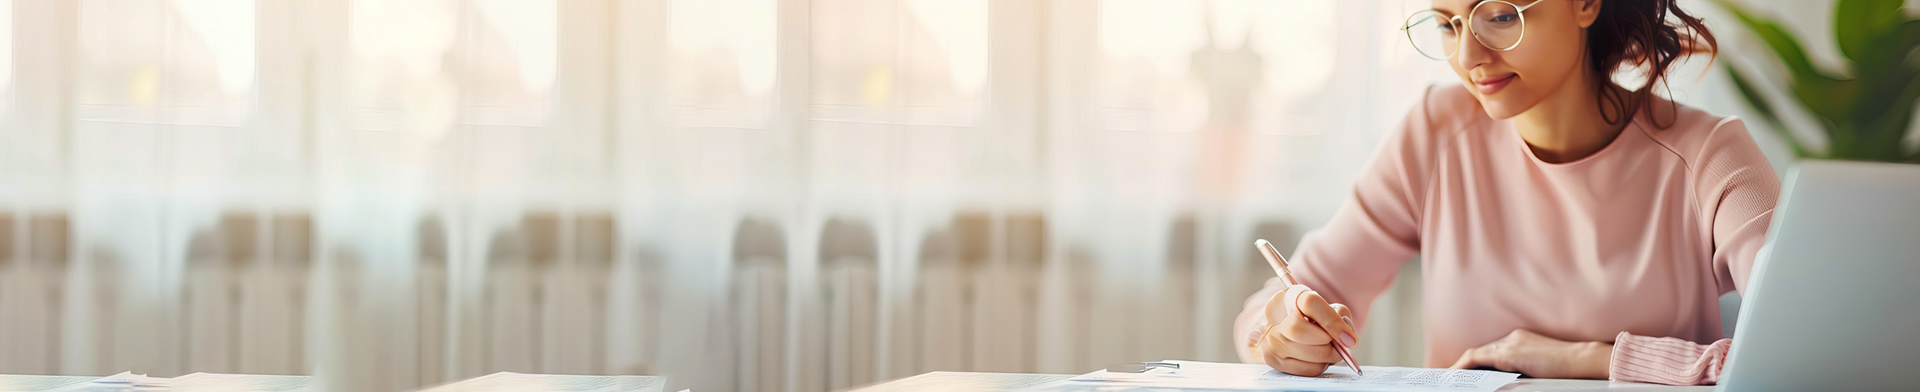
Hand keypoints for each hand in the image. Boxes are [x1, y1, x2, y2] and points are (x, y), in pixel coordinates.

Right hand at [1247, 285, 1358, 375]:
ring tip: (1330, 350)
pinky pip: (1306, 369)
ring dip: (1327, 356)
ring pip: (1305, 353)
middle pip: (1299, 330)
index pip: (1310, 303)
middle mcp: (1274, 316)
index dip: (1331, 321)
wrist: (1284, 330)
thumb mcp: (1325, 308)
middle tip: (1340, 346)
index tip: (1350, 338)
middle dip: (1327, 342)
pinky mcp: (1273, 360)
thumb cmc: (1309, 318)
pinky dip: (1319, 366)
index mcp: (1289, 296)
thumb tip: (1346, 336)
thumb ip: (1338, 314)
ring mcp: (1271, 340)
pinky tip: (1318, 359)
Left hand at [1448, 329, 1611, 378]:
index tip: (1466, 374)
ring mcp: (1509, 343)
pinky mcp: (1507, 353)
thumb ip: (1524, 370)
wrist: (1583, 360)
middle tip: (1450, 377)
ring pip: (1475, 355)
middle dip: (1465, 366)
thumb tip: (1509, 382)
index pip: (1492, 352)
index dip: (1477, 363)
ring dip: (1460, 368)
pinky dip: (1462, 367)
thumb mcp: (1542, 368)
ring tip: (1447, 379)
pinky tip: (1453, 376)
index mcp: (1522, 340)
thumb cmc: (1570, 368)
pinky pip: (1475, 359)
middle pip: (1481, 352)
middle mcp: (1512, 337)